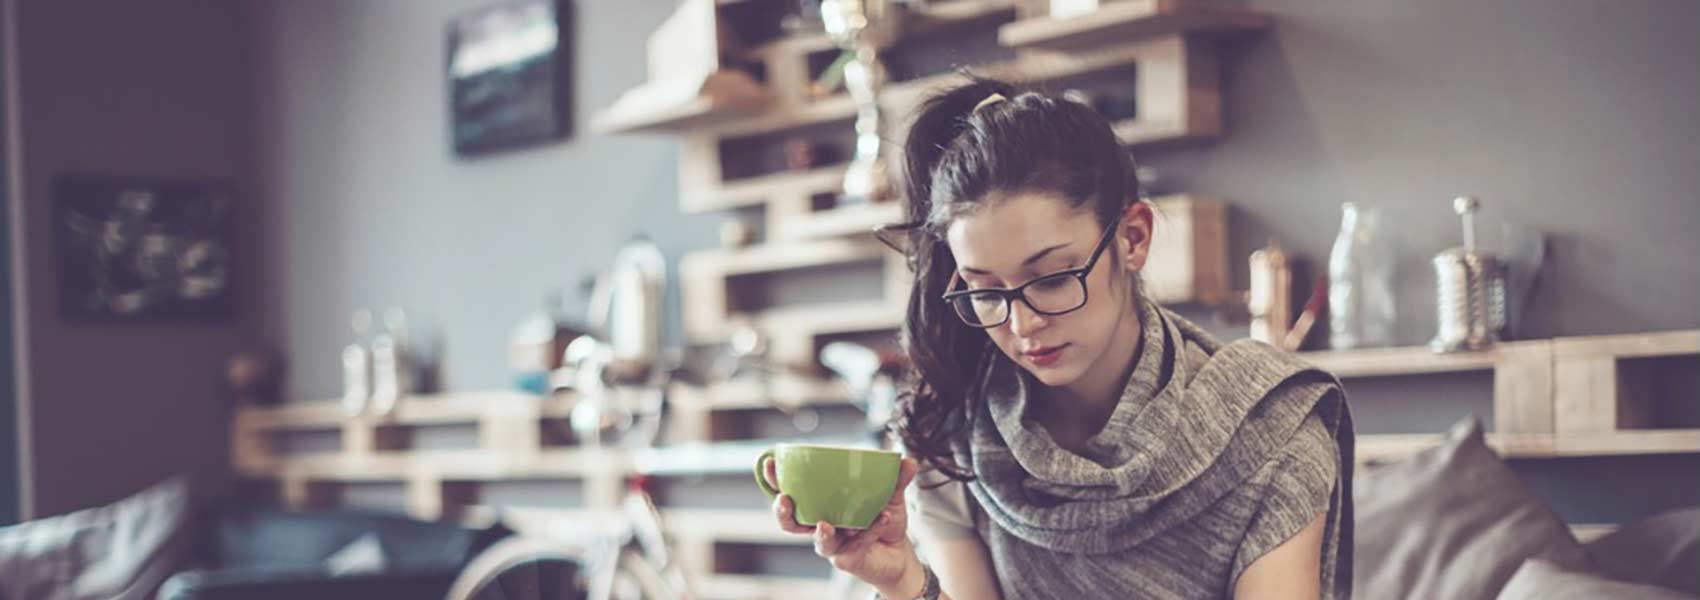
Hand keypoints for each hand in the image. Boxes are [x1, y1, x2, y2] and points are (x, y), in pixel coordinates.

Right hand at [765, 456, 924, 595]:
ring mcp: (832, 545)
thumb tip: (908, 460)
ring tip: (825, 523)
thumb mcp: (891, 496)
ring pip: (819, 541)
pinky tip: (882, 517)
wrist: (900, 553)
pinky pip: (855, 544)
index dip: (776, 480)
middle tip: (785, 500)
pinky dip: (870, 529)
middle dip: (782, 513)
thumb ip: (896, 479)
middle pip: (791, 523)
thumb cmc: (884, 520)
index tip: (770, 463)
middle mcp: (821, 525)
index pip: (792, 492)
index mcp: (822, 505)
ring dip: (820, 533)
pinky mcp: (847, 560)